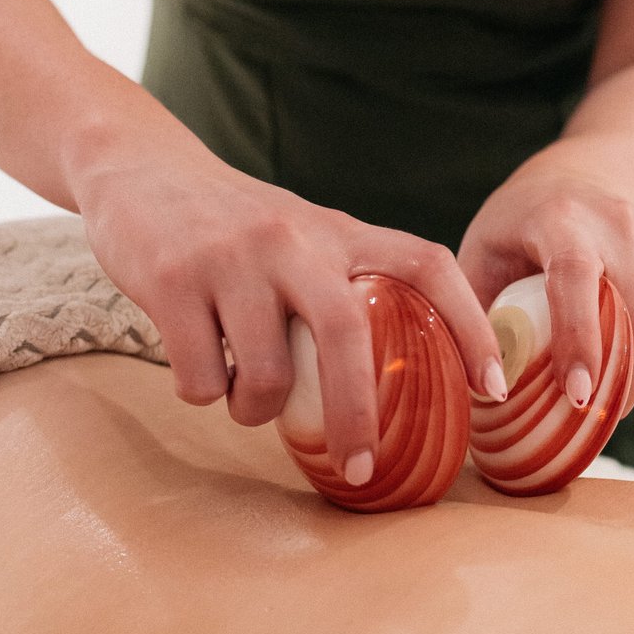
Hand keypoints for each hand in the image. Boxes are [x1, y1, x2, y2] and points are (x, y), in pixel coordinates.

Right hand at [74, 141, 504, 483]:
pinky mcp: (173, 280)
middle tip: (363, 468)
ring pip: (269, 376)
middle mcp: (293, 240)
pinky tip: (199, 371)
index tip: (495, 388)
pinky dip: (205, 394)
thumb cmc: (234, 224)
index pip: (427, 266)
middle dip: (358, 415)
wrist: (139, 164)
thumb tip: (396, 381)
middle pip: (347, 335)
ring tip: (246, 401)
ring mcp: (231, 258)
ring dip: (258, 411)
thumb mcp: (303, 235)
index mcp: (338, 231)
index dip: (471, 326)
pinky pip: (203, 378)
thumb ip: (345, 285)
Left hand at [457, 168, 633, 416]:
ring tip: (603, 390)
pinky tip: (619, 349)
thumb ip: (473, 316)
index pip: (577, 278)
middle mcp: (618, 221)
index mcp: (560, 218)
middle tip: (592, 417)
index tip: (578, 397)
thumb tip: (485, 387)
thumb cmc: (512, 230)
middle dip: (623, 382)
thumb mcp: (478, 258)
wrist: (572, 181)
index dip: (580, 339)